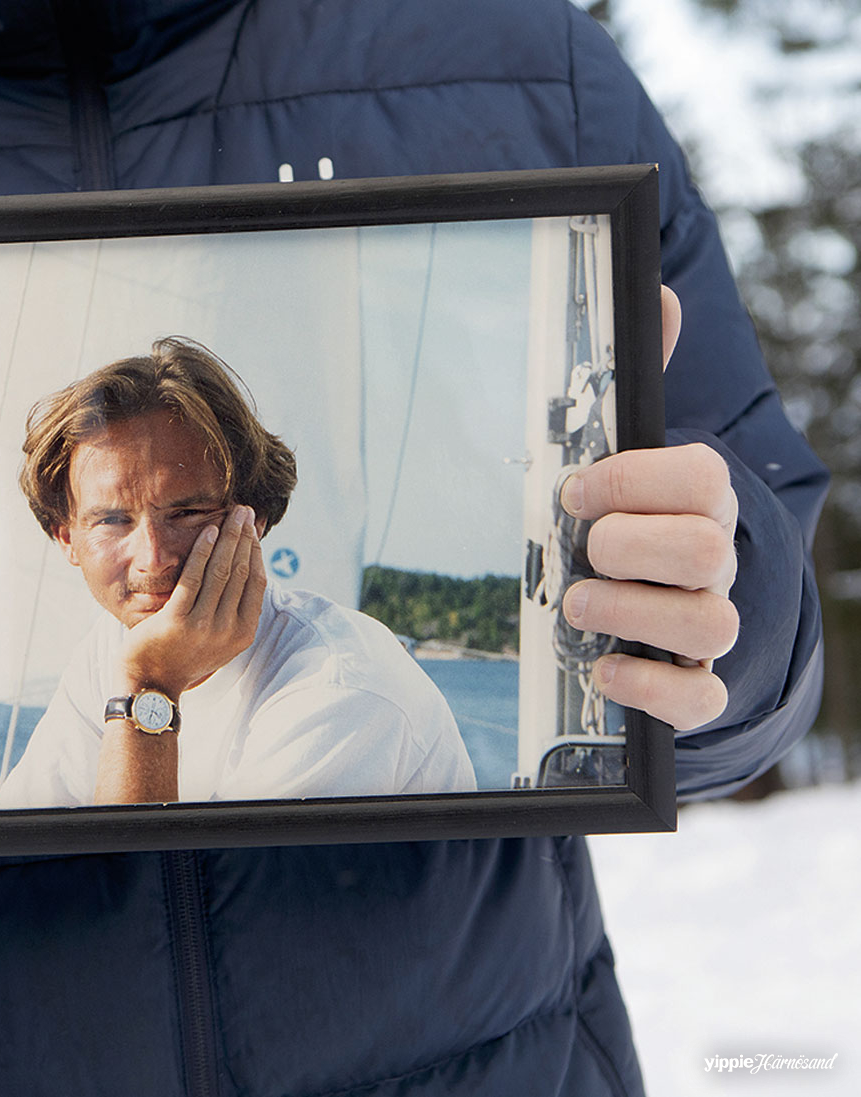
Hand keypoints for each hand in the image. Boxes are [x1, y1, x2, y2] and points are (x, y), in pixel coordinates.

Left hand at [118, 504, 266, 698]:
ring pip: (222, 571)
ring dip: (228, 537)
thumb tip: (248, 569)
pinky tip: (207, 531)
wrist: (152, 683)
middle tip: (245, 511)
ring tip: (231, 513)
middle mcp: (228, 630)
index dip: (257, 550)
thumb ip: (234, 610)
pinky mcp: (178, 620)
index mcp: (244, 633)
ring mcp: (204, 626)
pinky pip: (194, 578)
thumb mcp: (220, 638)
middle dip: (244, 536)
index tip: (253, 527)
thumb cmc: (184, 655)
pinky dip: (202, 552)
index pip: (257, 581)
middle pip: (242, 571)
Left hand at [558, 288, 738, 730]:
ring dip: (631, 613)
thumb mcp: (625, 454)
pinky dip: (650, 688)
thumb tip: (656, 295)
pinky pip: (697, 698)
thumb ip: (634, 388)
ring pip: (707, 624)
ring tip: (577, 606)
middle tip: (581, 550)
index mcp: (700, 501)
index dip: (631, 479)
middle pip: (703, 550)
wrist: (659, 604)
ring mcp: (709, 624)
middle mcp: (716, 562)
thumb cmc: (630, 521)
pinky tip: (603, 670)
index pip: (698, 477)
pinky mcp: (697, 686)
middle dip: (629, 547)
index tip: (574, 489)